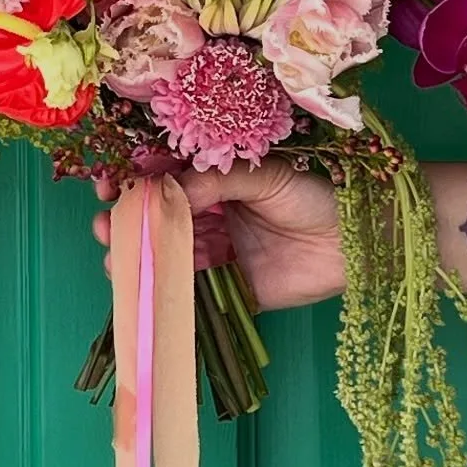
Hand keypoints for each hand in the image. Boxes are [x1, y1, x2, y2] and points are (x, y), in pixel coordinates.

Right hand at [92, 159, 343, 310]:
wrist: (360, 240)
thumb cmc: (317, 194)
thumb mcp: (266, 173)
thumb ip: (216, 181)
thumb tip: (167, 192)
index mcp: (216, 181)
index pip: (162, 179)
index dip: (132, 180)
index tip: (108, 182)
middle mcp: (210, 217)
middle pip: (155, 221)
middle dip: (125, 222)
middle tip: (106, 224)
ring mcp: (217, 254)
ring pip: (165, 257)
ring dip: (137, 257)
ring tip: (117, 256)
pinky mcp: (230, 290)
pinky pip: (191, 292)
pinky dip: (164, 291)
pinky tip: (143, 287)